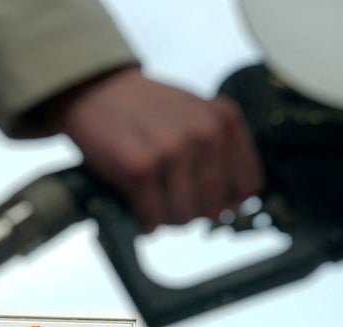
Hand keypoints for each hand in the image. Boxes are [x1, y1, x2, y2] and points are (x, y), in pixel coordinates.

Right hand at [51, 67, 263, 231]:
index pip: (248, 187)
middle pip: (215, 208)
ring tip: (154, 201)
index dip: (227, 201)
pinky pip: (153, 217)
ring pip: (185, 217)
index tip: (207, 200)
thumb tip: (232, 206)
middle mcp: (205, 133)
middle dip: (192, 213)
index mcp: (224, 120)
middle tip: (171, 201)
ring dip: (166, 218)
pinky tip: (138, 206)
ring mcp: (173, 150)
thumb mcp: (196, 115)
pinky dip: (145, 220)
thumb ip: (220, 152)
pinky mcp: (140, 167)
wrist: (95, 89)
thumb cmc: (145, 109)